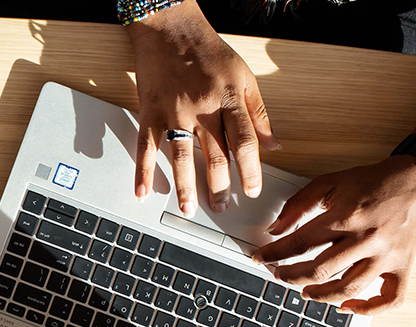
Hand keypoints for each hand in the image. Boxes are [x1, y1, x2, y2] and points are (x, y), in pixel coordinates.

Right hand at [127, 1, 279, 215]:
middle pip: (214, 157)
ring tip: (188, 208)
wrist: (172, 30)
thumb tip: (274, 145)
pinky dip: (142, 171)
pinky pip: (145, 146)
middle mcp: (203, 109)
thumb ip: (259, 114)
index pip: (244, 143)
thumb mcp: (244, 77)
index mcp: (230, 100)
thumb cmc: (208, 52)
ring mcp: (174, 112)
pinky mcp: (150, 112)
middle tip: (221, 207)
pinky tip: (142, 191)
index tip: (251, 190)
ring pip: (182, 157)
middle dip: (219, 188)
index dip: (250, 171)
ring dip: (185, 188)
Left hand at [253, 155, 415, 314]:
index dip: (274, 253)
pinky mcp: (404, 267)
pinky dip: (367, 309)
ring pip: (347, 289)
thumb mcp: (331, 182)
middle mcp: (368, 239)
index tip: (260, 258)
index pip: (300, 243)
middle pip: (319, 271)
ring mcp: (387, 256)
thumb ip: (299, 204)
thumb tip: (275, 229)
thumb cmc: (375, 181)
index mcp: (347, 216)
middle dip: (290, 277)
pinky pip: (390, 299)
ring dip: (319, 296)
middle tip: (279, 274)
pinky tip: (347, 307)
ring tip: (304, 292)